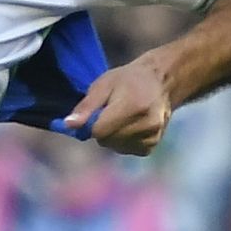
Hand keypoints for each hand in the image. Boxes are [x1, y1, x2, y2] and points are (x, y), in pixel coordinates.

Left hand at [56, 56, 173, 155]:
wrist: (161, 82)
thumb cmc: (128, 80)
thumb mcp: (103, 84)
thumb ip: (86, 106)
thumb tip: (69, 125)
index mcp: (133, 106)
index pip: (99, 131)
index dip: (92, 123)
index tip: (98, 111)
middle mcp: (146, 125)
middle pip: (107, 141)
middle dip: (102, 129)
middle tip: (110, 112)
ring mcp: (152, 138)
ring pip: (115, 147)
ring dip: (112, 136)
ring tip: (121, 117)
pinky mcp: (152, 146)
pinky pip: (126, 150)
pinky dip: (122, 141)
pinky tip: (129, 126)